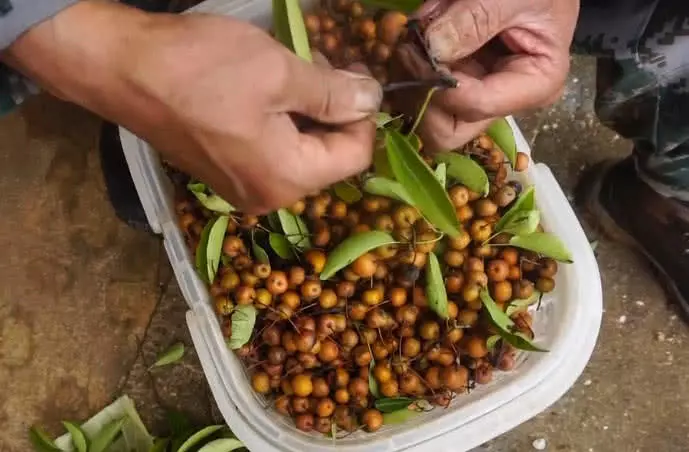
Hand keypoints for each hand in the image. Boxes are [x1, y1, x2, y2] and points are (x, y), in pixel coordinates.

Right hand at [4, 1, 381, 212]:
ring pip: (299, 153)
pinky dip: (281, 122)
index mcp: (286, 179)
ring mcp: (242, 188)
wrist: (122, 69)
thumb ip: (333, 93)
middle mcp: (267, 196)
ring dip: (307, 113)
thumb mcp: (280, 73)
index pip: (354, 156)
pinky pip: (271, 152)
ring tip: (293, 71)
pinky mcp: (223, 172)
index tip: (356, 74)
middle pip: (327, 158)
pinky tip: (267, 90)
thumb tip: (372, 101)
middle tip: (322, 64)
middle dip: (333, 111)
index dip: (364, 115)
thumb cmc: (202, 69)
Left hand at [395, 0, 578, 150]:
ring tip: (420, 28)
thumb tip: (433, 49)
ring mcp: (475, 94)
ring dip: (411, 74)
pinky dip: (410, 62)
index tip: (416, 48)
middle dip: (419, 94)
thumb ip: (476, 20)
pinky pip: (418, 89)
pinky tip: (420, 30)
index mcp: (535, 85)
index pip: (474, 107)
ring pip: (425, 113)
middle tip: (408, 49)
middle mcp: (502, 101)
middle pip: (444, 132)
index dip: (438, 84)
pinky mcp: (455, 81)